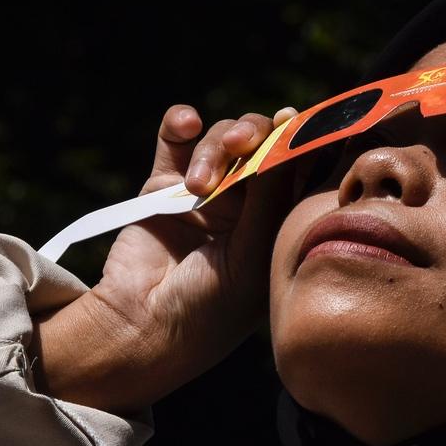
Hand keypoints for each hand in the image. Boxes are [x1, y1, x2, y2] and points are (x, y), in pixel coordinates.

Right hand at [32, 104, 298, 414]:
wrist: (143, 326)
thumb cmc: (211, 306)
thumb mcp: (253, 254)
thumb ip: (270, 195)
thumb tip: (287, 132)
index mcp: (278, 222)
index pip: (300, 168)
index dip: (302, 138)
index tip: (298, 119)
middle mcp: (247, 203)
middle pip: (261, 143)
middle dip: (253, 136)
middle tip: (241, 146)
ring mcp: (206, 191)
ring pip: (220, 138)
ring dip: (212, 147)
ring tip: (197, 185)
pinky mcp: (164, 185)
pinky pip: (175, 136)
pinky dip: (179, 121)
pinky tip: (184, 124)